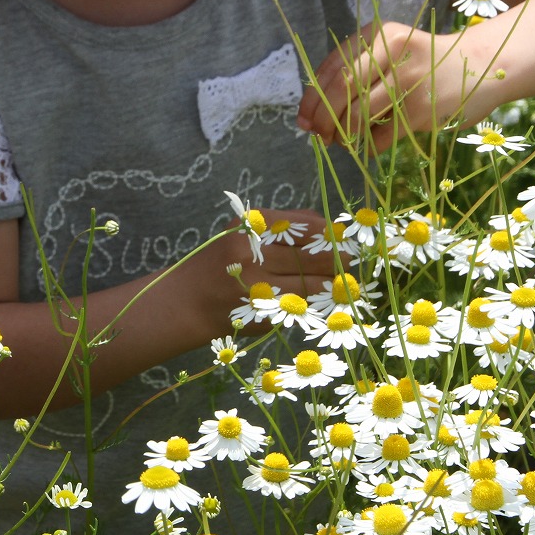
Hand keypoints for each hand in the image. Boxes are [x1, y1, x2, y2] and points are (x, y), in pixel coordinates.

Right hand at [190, 208, 337, 330]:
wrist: (186, 301)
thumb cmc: (222, 263)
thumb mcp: (243, 234)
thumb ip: (284, 225)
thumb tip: (330, 228)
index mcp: (251, 225)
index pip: (308, 226)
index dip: (332, 234)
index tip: (344, 240)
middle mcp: (253, 251)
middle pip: (315, 254)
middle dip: (338, 260)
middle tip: (349, 262)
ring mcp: (256, 282)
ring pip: (313, 283)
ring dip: (331, 284)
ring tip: (339, 283)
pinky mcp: (259, 310)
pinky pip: (301, 305)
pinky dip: (315, 302)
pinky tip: (320, 300)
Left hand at [300, 20, 485, 151]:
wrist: (480, 66)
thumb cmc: (423, 63)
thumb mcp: (389, 52)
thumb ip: (354, 73)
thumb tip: (311, 116)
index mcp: (377, 33)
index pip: (331, 68)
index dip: (310, 98)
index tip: (303, 119)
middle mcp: (392, 50)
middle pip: (340, 90)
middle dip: (322, 119)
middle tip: (317, 136)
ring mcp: (409, 79)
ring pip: (357, 114)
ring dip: (342, 135)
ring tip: (341, 142)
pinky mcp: (422, 108)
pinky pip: (380, 136)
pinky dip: (368, 146)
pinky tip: (369, 145)